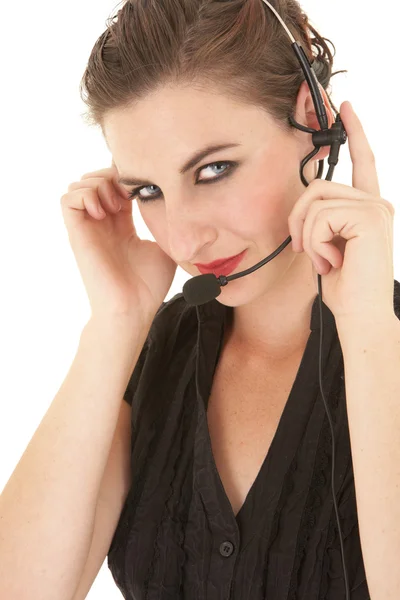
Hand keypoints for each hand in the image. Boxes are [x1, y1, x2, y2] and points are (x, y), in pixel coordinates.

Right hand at [61, 161, 176, 318]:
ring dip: (99, 184)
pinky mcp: (77, 233)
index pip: (116, 185)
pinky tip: (104, 212)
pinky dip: (86, 195)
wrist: (133, 308)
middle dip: (113, 176)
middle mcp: (103, 223)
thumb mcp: (165, 246)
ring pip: (80, 184)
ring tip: (116, 205)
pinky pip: (68, 199)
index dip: (129, 178)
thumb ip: (164, 222)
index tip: (145, 190)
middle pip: (96, 178)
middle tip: (129, 196)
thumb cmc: (149, 285)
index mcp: (122, 224)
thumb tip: (177, 206)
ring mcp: (89, 227)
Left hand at [288, 101, 394, 320]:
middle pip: (318, 187)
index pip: (362, 162)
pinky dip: (315, 242)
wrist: (360, 314)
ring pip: (315, 202)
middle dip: (298, 220)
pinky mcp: (368, 217)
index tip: (344, 107)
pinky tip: (331, 261)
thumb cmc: (344, 285)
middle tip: (301, 248)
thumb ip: (322, 220)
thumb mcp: (328, 245)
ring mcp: (375, 208)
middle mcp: (376, 202)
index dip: (354, 132)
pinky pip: (319, 217)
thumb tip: (306, 206)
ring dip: (307, 236)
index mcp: (368, 206)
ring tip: (323, 259)